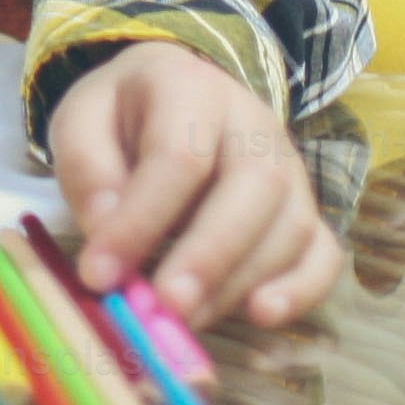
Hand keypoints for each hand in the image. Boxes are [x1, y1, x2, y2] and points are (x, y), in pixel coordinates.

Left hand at [47, 40, 338, 329]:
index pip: (179, 154)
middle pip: (255, 185)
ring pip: (291, 225)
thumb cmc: (121, 118)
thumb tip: (107, 230)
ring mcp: (290, 167)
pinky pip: (323, 252)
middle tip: (167, 306)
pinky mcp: (307, 209)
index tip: (101, 273)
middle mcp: (254, 123)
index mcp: (189, 87)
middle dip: (210, 254)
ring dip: (241, 280)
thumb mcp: (81, 123)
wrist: (169, 98)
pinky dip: (301, 289)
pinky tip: (260, 315)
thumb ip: (88, 170)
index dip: (142, 219)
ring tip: (187, 317)